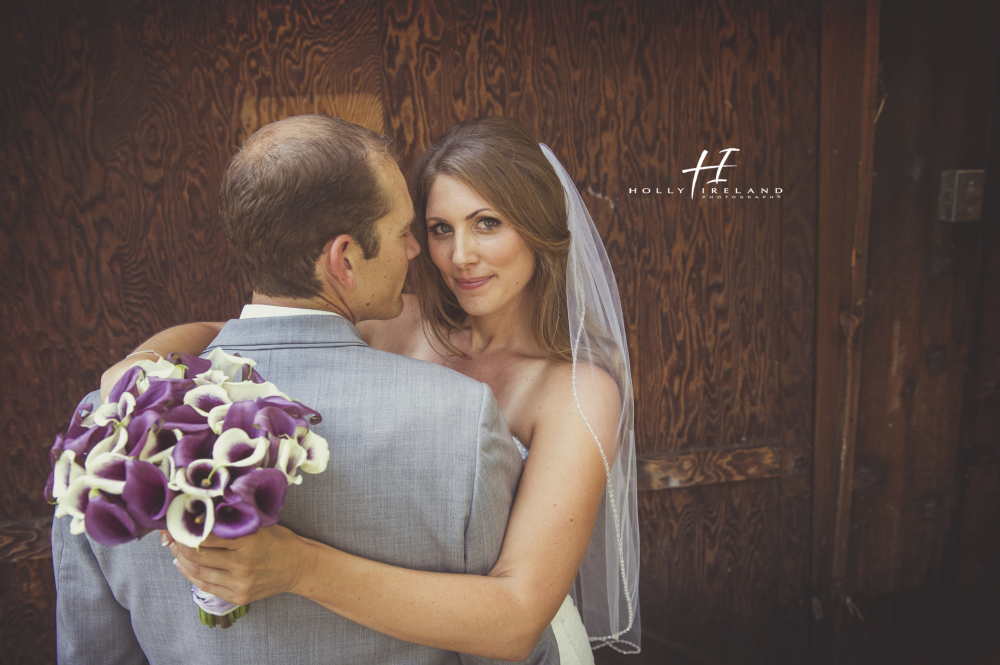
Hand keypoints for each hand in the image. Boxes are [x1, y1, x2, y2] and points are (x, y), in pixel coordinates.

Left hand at [165, 525, 316, 606]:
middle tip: (172, 535)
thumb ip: (234, 520)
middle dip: (179, 545)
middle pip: (197, 556)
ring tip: (176, 549)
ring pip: (198, 572)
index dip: (188, 529)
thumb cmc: (279, 540)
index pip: (207, 536)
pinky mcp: (238, 596)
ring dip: (182, 560)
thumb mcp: (260, 524)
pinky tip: (184, 565)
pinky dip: (190, 575)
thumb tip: (203, 511)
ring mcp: (239, 583)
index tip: (178, 521)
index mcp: (248, 542)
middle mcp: (242, 564)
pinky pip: (206, 586)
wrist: (299, 566)